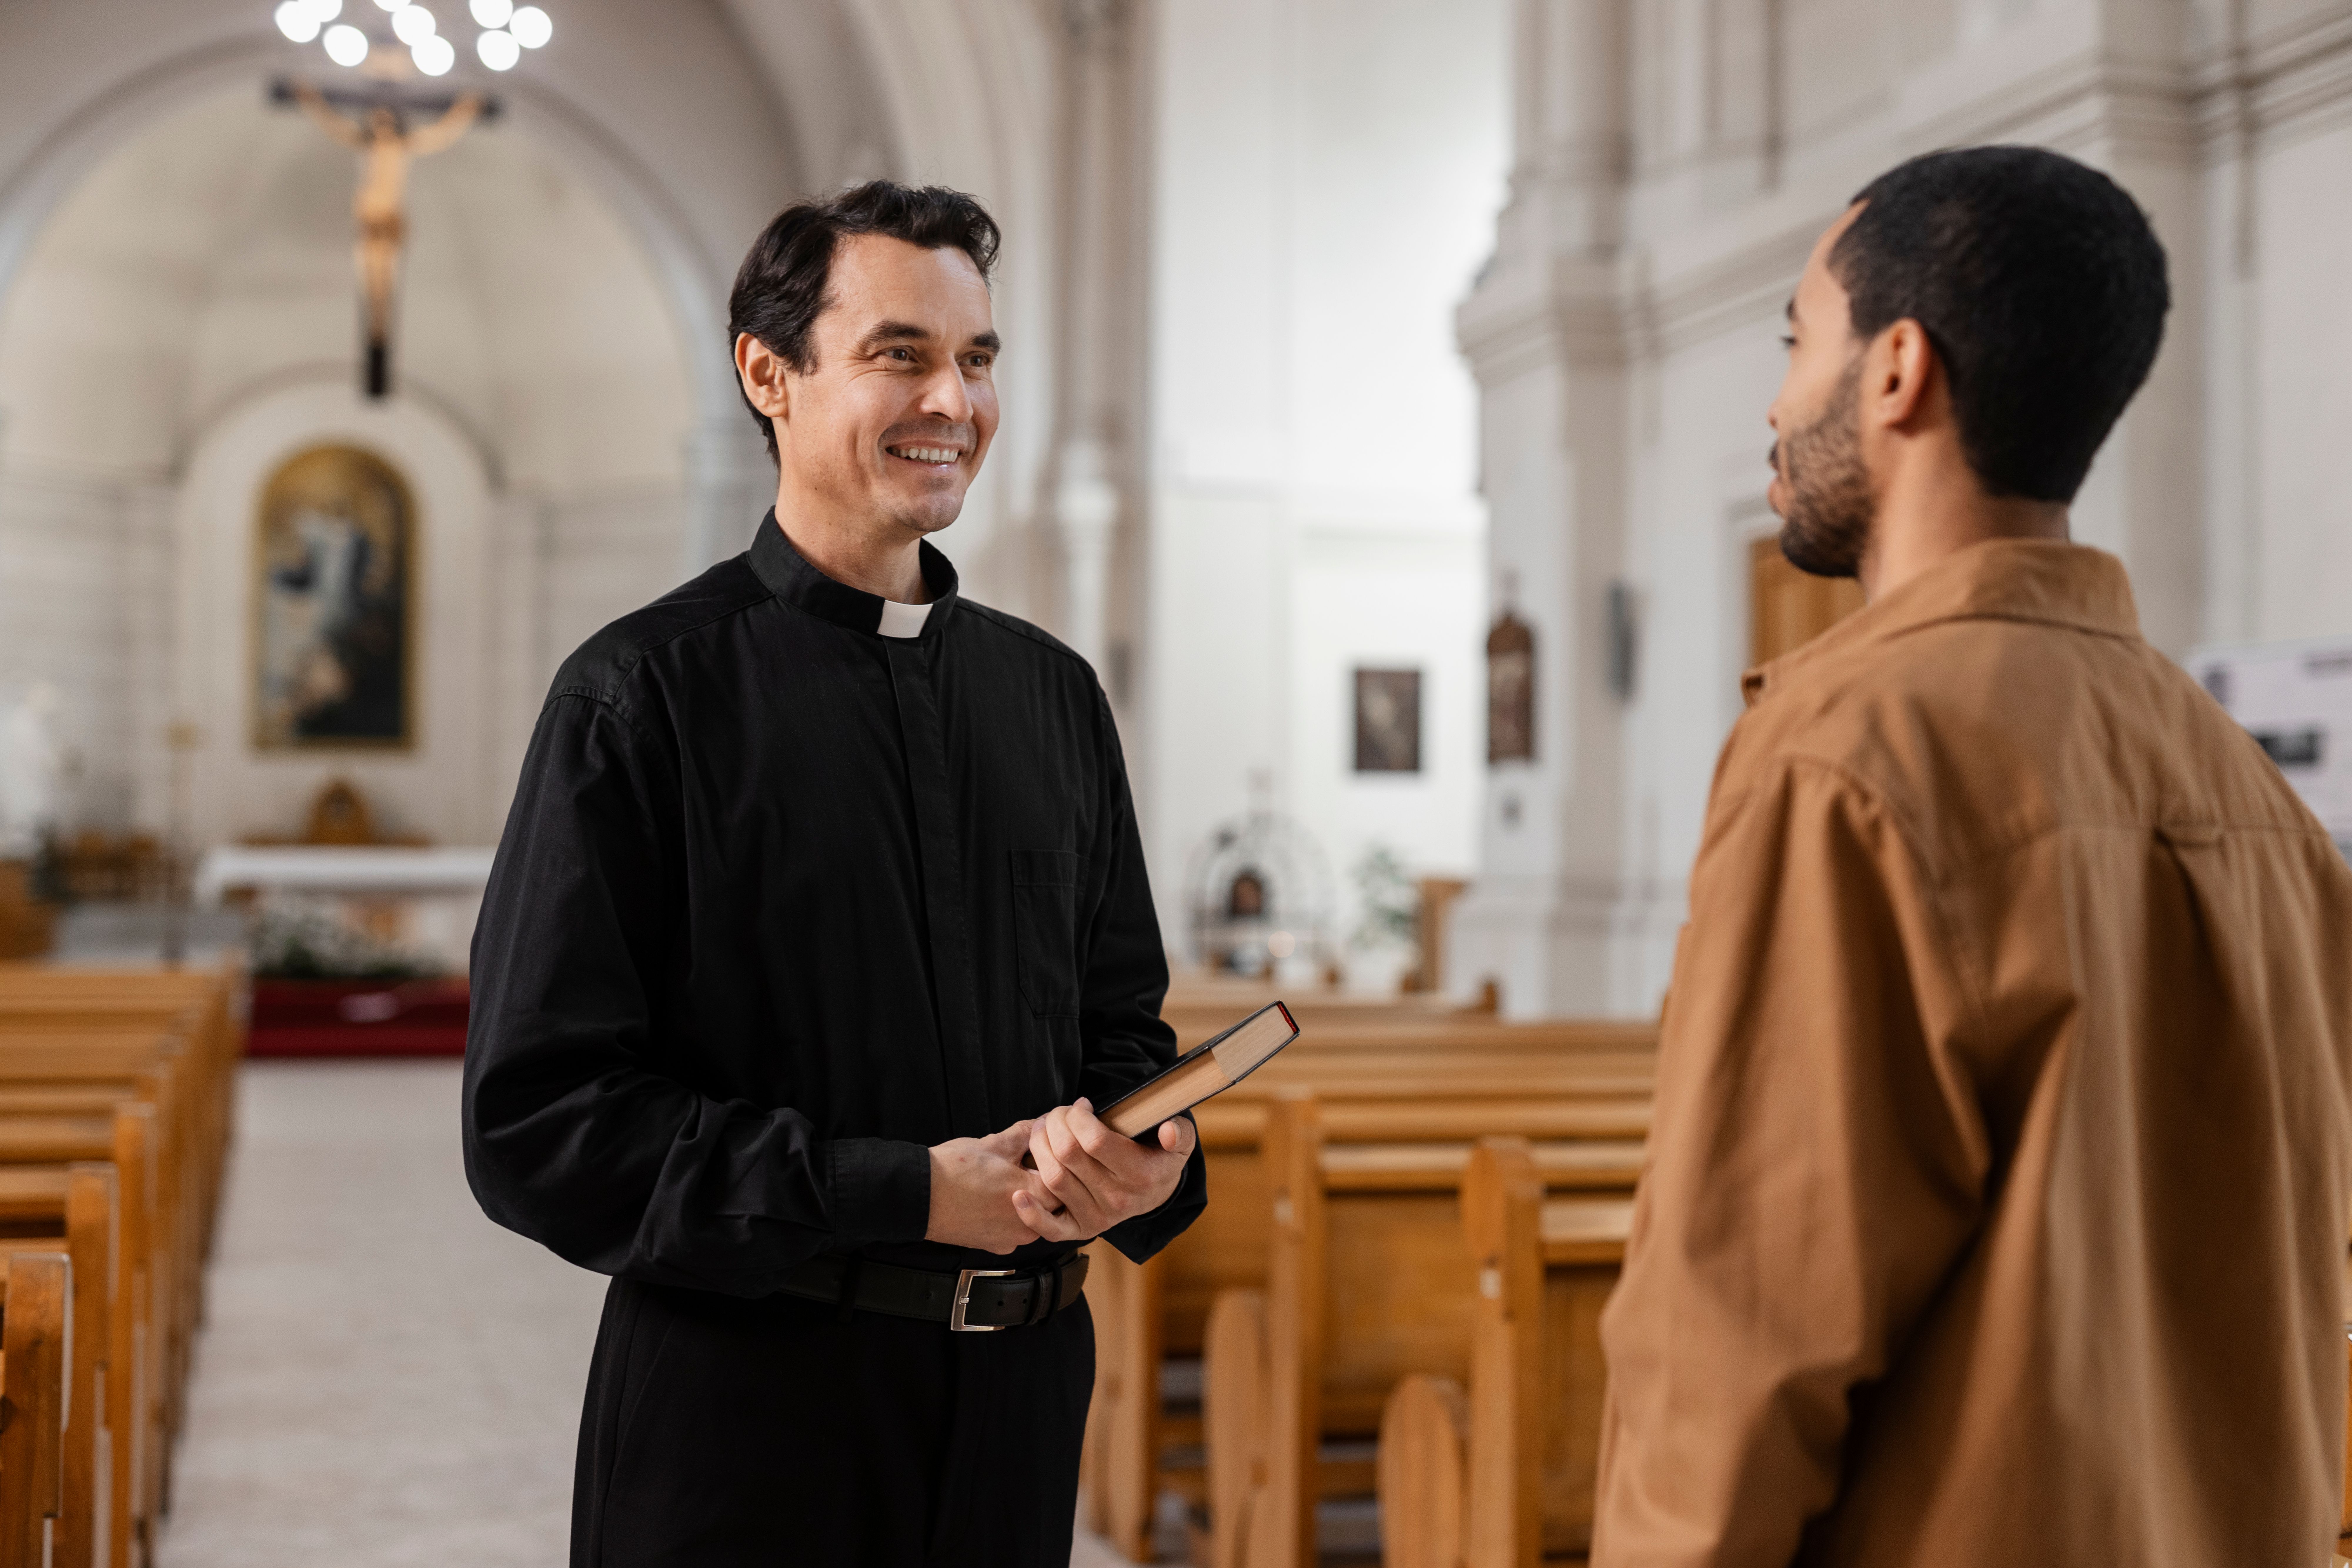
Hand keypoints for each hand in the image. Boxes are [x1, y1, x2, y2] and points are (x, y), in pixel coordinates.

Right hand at [924, 1121, 1055, 1253]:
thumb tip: (1040, 1123)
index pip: (1066, 1179)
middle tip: (1025, 1162)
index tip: (1044, 1150)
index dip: (1056, 1160)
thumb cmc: (952, 1171)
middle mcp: (1028, 1225)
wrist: (918, 1198)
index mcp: (1035, 1196)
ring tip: (1007, 1178)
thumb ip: (1025, 1133)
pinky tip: (994, 1197)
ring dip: (1027, 1198)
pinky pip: (1013, 1229)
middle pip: (1052, 1201)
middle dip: (1042, 1180)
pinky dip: (1010, 1213)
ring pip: (1033, 1216)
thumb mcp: (994, 1143)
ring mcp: (1011, 1239)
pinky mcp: (994, 1245)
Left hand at [1013, 1099, 1195, 1243]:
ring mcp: (1097, 1217)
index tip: (1080, 1106)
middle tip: (1056, 1113)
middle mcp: (1117, 1200)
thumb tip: (1169, 1131)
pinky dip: (1031, 1214)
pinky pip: (1051, 1228)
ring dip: (1039, 1148)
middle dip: (1055, 1124)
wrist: (1156, 1192)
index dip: (1078, 1117)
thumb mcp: (1181, 1141)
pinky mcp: (1081, 1230)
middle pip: (1068, 1155)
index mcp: (1140, 1175)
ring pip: (1053, 1179)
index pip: (1095, 1141)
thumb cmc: (1160, 1156)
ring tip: (1042, 1130)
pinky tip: (1018, 1195)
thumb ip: (1180, 1132)